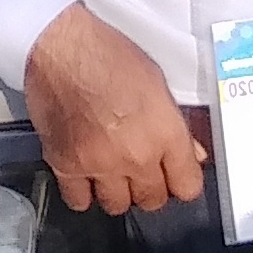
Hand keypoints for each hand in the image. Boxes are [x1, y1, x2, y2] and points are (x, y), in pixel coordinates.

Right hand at [22, 4, 207, 215]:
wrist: (61, 47)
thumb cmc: (108, 54)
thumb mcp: (156, 82)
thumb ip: (176, 124)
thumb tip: (192, 151)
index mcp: (165, 132)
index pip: (187, 186)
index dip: (182, 181)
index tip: (176, 177)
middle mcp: (136, 155)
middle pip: (153, 200)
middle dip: (151, 187)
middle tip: (142, 169)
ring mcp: (100, 164)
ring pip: (117, 205)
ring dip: (117, 192)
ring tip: (113, 172)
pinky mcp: (66, 165)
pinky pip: (79, 201)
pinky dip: (83, 192)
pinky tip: (85, 174)